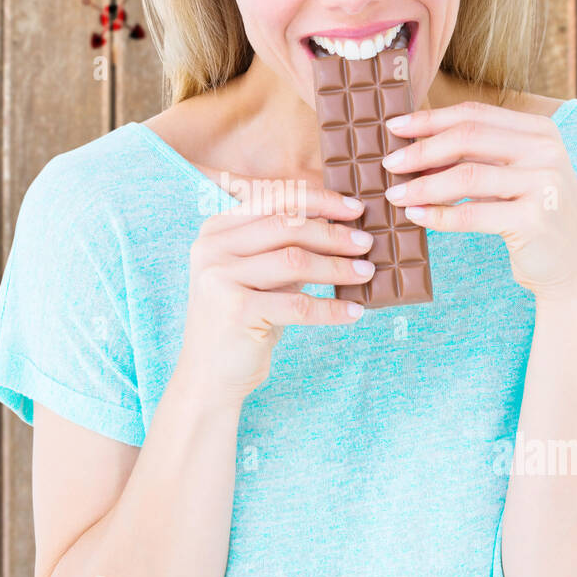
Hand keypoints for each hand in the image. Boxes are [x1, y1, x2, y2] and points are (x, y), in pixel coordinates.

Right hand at [180, 184, 373, 401]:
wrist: (209, 376)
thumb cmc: (242, 322)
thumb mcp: (260, 276)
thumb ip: (285, 248)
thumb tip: (341, 226)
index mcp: (216, 231)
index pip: (274, 200)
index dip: (319, 200)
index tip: (355, 208)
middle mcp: (212, 249)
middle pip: (287, 227)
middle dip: (333, 233)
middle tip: (366, 243)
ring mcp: (220, 278)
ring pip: (295, 261)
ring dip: (337, 267)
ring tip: (366, 272)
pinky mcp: (236, 311)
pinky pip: (298, 304)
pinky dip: (331, 308)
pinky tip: (354, 312)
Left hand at [381, 100, 576, 301]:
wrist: (574, 266)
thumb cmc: (532, 216)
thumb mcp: (514, 175)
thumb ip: (479, 155)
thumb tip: (415, 145)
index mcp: (539, 130)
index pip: (474, 114)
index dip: (430, 118)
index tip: (394, 127)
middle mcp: (545, 150)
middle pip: (468, 138)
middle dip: (420, 150)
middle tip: (388, 164)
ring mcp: (544, 183)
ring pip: (466, 176)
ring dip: (423, 186)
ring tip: (395, 195)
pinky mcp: (535, 219)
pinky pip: (473, 214)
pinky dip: (439, 215)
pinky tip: (416, 217)